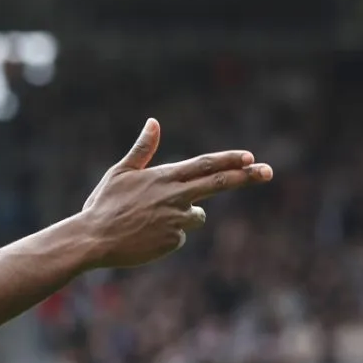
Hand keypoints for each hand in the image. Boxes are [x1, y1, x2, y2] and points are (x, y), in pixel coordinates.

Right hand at [80, 118, 272, 268]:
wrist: (93, 240)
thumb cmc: (104, 204)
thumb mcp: (120, 172)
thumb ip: (142, 149)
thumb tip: (154, 122)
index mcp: (162, 177)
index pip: (204, 164)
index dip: (228, 159)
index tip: (249, 156)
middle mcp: (174, 196)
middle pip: (218, 183)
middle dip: (246, 177)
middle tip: (268, 171)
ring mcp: (176, 220)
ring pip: (196, 215)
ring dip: (184, 214)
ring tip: (149, 220)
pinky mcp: (174, 241)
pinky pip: (180, 235)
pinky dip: (167, 234)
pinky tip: (145, 235)